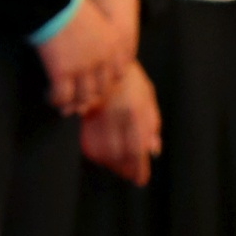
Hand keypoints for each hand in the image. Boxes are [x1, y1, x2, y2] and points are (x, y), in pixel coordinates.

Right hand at [33, 0, 138, 117]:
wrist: (51, 0)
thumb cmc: (68, 4)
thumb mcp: (94, 19)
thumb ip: (96, 36)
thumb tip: (86, 45)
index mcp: (114, 44)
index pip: (118, 74)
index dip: (107, 82)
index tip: (95, 84)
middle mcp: (102, 59)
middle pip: (101, 89)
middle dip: (90, 97)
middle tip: (79, 102)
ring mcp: (83, 67)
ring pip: (82, 97)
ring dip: (73, 103)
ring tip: (64, 105)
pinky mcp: (62, 72)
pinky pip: (62, 95)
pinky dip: (56, 100)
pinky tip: (50, 97)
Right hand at [79, 61, 160, 185]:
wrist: (101, 55)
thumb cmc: (129, 77)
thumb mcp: (147, 96)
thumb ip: (153, 123)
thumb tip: (155, 150)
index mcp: (136, 111)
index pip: (138, 148)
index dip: (139, 168)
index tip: (140, 181)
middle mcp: (116, 114)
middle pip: (119, 153)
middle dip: (124, 168)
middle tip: (128, 175)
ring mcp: (97, 113)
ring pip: (101, 150)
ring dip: (109, 163)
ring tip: (116, 166)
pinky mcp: (81, 112)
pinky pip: (86, 141)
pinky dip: (93, 152)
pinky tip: (100, 153)